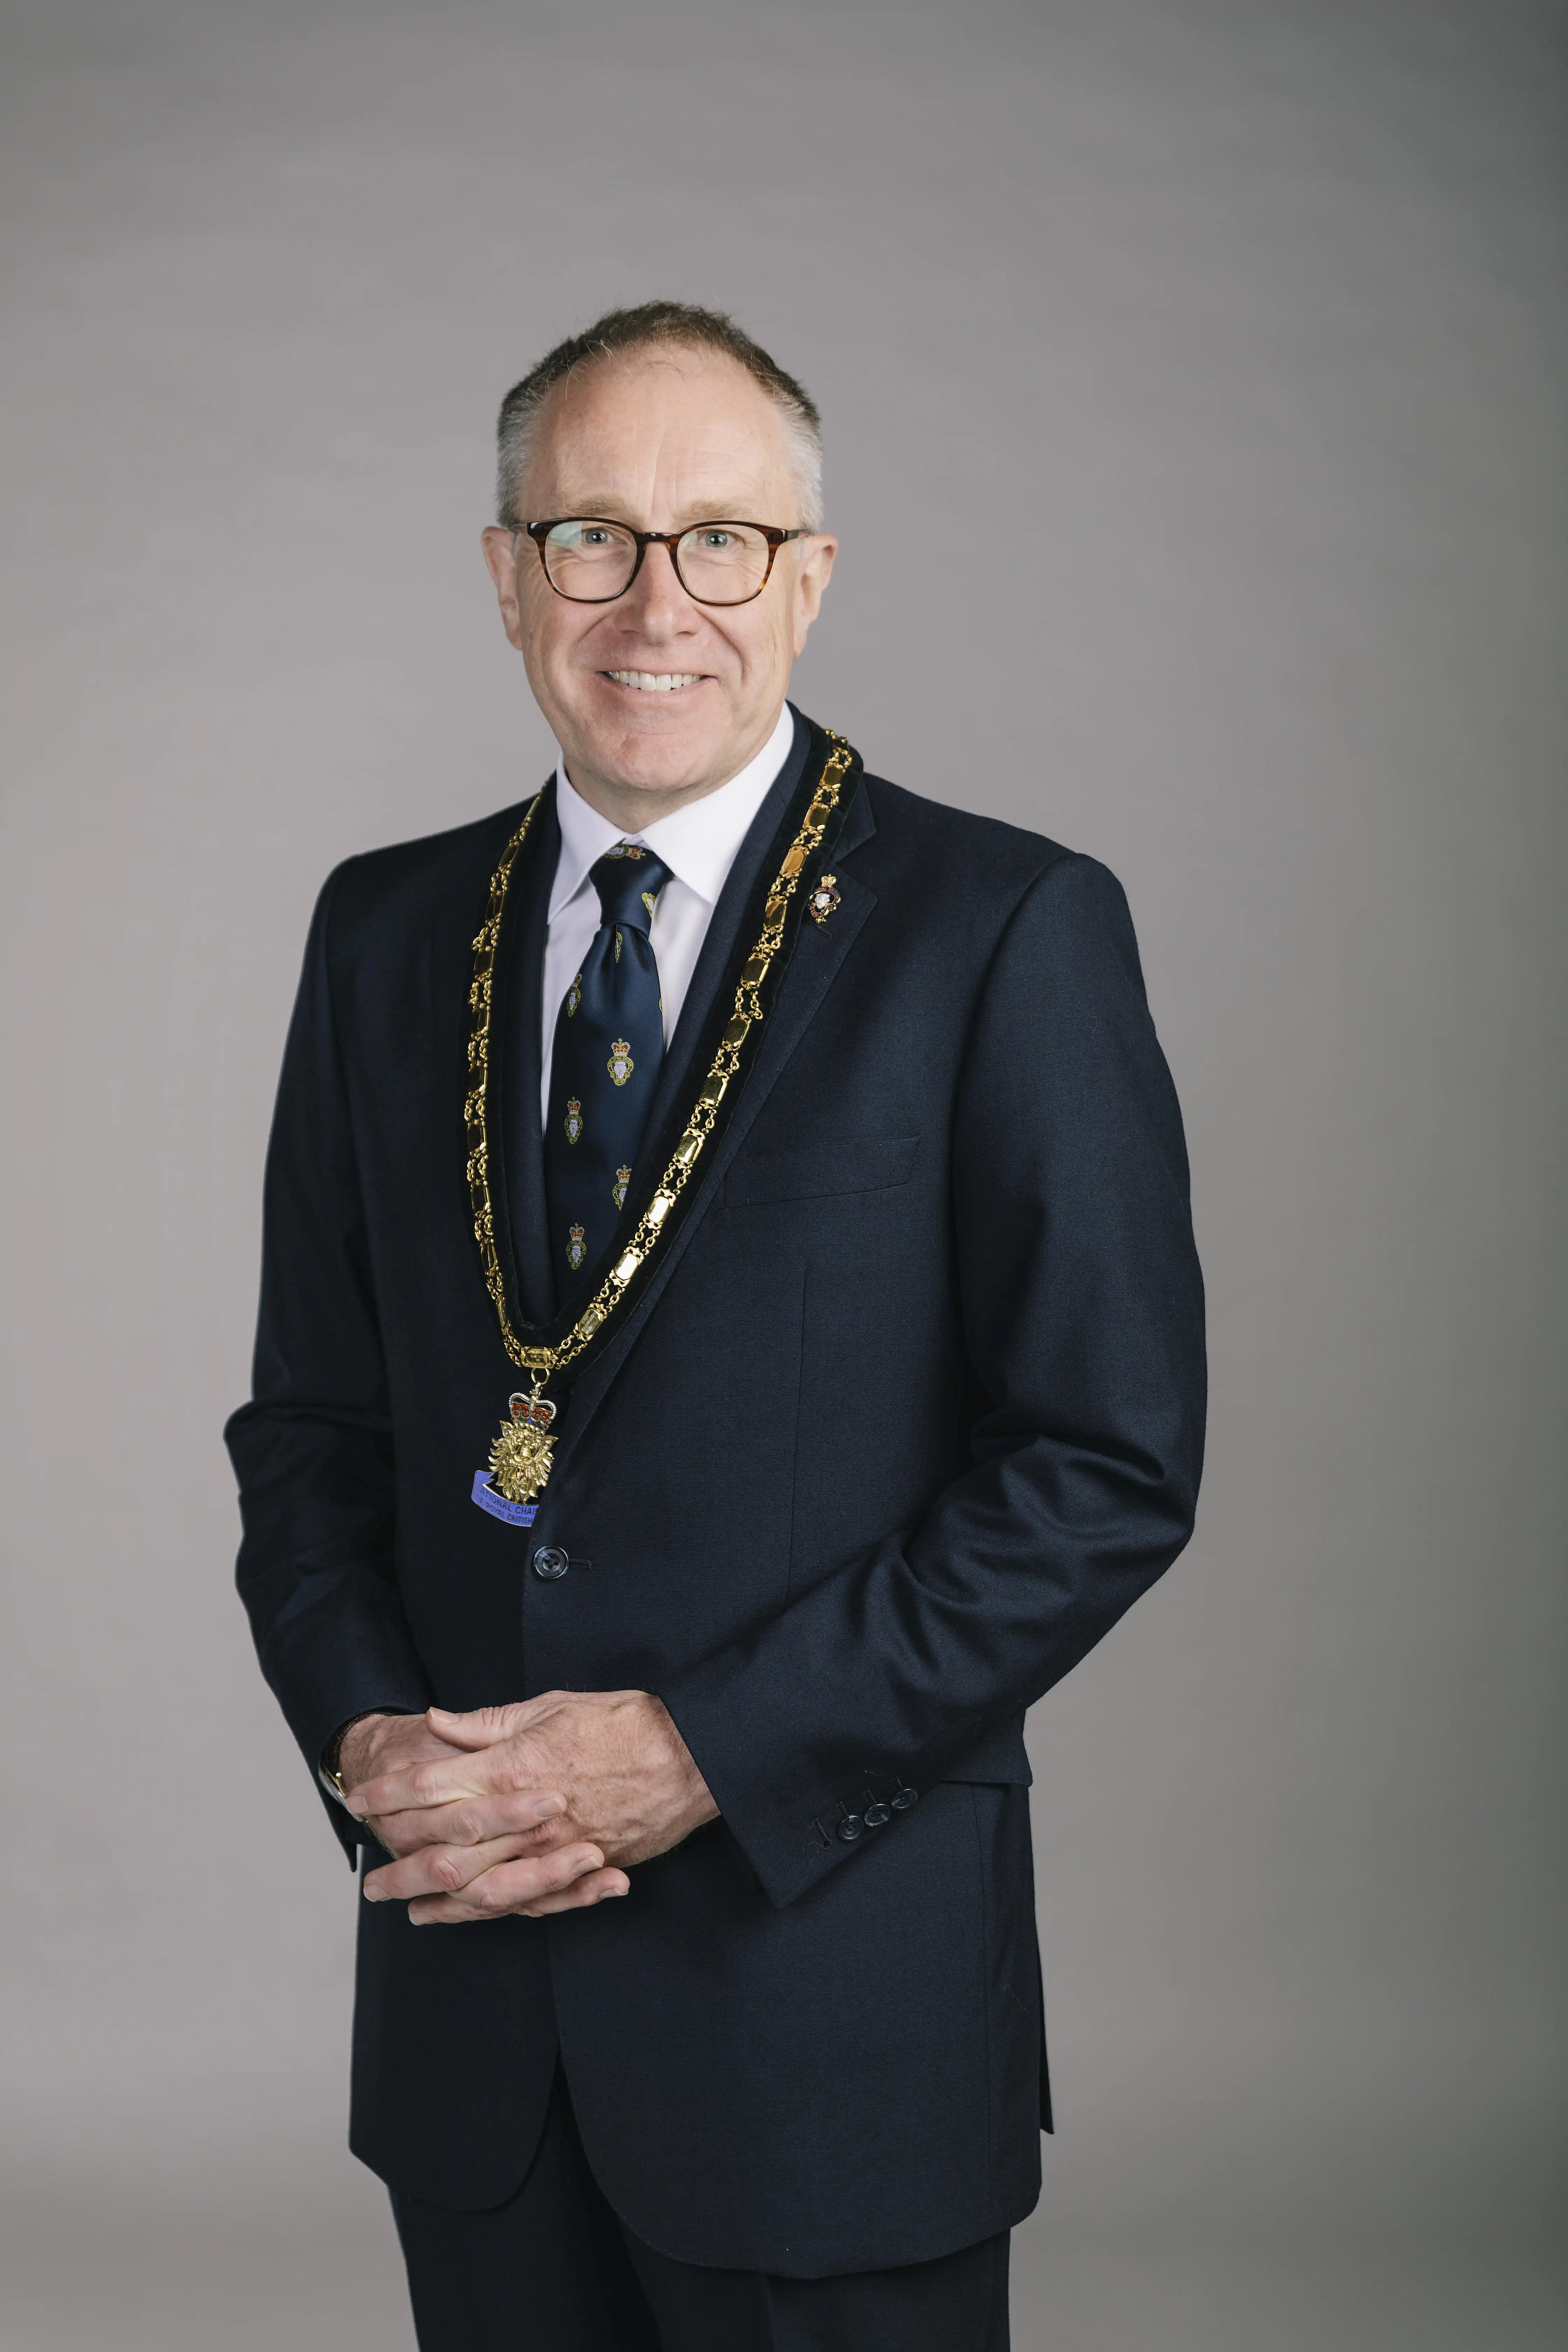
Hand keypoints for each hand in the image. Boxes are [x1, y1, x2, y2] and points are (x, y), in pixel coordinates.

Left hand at [338, 1708, 614, 1924]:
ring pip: (477, 1887)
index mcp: (513, 1767)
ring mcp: (553, 1850)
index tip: (360, 1801)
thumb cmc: (624, 1722)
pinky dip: (485, 1914)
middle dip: (399, 1864)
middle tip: (368, 1879)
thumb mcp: (552, 1706)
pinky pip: (523, 1903)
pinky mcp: (581, 1869)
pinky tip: (460, 1916)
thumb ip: (489, 1723)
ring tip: (403, 1906)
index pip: (432, 1786)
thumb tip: (439, 1722)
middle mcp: (526, 1816)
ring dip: (434, 1899)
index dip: (389, 1795)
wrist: (692, 1754)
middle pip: (444, 1849)